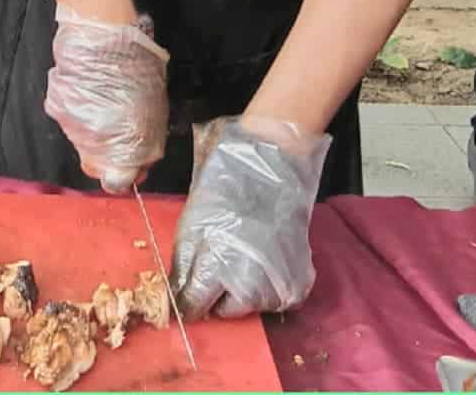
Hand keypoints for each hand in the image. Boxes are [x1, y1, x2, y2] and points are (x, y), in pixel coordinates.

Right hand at [43, 4, 169, 192]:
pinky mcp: (57, 110)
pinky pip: (69, 118)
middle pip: (97, 166)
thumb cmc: (139, 65)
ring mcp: (75, 129)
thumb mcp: (155, 106)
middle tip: (115, 131)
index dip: (127, 173)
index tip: (132, 159)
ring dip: (92, 129)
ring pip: (83, 142)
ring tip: (101, 99)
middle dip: (106, 156)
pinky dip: (77, 109)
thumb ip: (146, 135)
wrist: (104, 36)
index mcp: (131, 148)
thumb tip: (140, 151)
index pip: (120, 181)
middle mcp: (99, 147)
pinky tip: (86, 87)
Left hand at [171, 115, 330, 320]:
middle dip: (218, 293)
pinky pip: (277, 299)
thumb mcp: (192, 223)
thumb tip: (176, 300)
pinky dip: (269, 284)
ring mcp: (280, 289)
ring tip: (246, 251)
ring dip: (244, 289)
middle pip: (226, 311)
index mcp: (219, 270)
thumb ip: (183, 266)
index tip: (186, 298)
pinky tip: (266, 255)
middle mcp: (252, 289)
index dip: (188, 302)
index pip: (195, 307)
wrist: (273, 164)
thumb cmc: (227, 187)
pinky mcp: (299, 286)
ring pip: (251, 305)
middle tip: (221, 257)